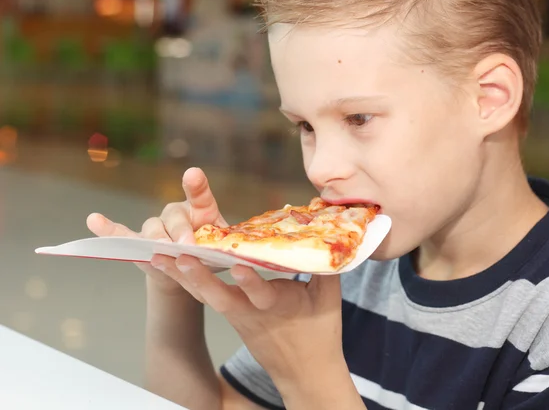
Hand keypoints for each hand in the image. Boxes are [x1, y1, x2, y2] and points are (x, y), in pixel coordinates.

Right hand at [86, 167, 227, 294]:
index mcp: (202, 209)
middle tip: (187, 245)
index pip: (200, 194)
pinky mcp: (138, 242)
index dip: (196, 184)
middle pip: (175, 218)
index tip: (192, 174)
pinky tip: (94, 219)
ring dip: (157, 239)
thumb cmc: (210, 254)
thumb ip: (220, 248)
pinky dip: (108, 229)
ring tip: (161, 249)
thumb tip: (224, 252)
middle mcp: (177, 212)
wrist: (190, 269)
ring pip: (153, 228)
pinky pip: (122, 234)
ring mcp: (156, 226)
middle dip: (181, 232)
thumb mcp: (223, 251)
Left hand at [151, 255, 346, 390]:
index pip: (262, 295)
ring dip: (183, 277)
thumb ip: (326, 267)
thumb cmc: (320, 332)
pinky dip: (188, 282)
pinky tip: (171, 267)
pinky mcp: (231, 317)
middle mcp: (252, 313)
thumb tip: (330, 234)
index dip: (250, 282)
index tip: (237, 266)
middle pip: (221, 297)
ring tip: (158, 258)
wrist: (305, 373)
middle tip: (177, 258)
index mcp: (279, 307)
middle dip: (199, 277)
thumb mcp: (329, 299)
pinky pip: (206, 298)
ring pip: (207, 297)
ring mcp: (238, 317)